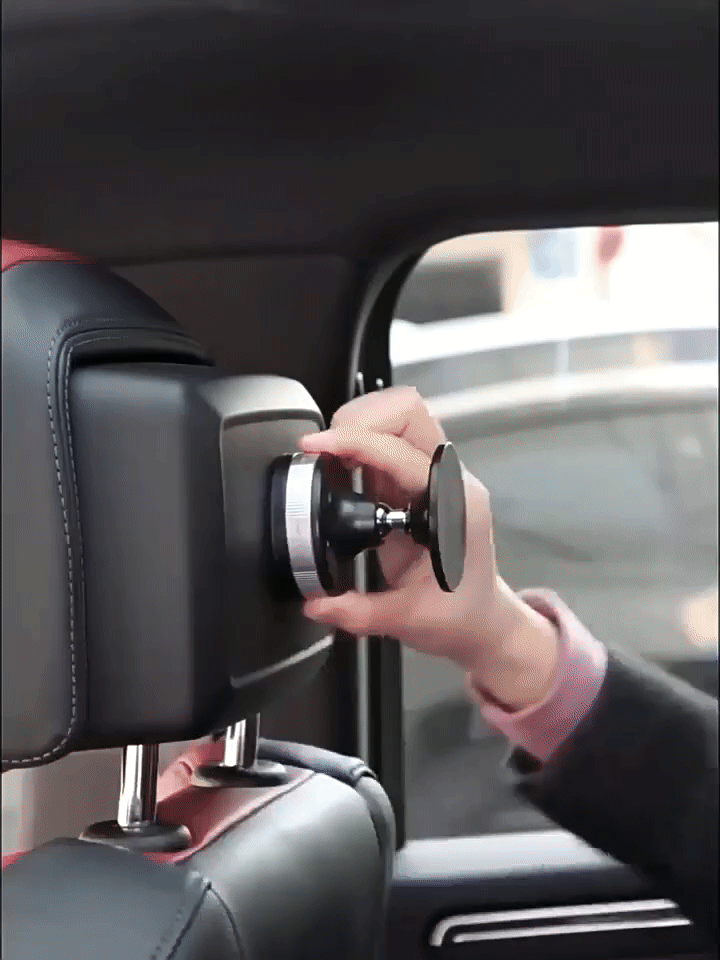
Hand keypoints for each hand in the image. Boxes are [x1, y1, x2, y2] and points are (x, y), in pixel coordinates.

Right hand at [299, 387, 559, 710]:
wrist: (482, 620)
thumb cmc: (462, 614)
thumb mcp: (409, 620)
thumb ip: (359, 612)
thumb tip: (316, 603)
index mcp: (454, 506)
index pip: (402, 452)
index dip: (356, 442)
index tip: (320, 447)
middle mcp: (448, 482)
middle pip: (408, 412)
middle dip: (360, 419)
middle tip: (326, 448)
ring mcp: (433, 478)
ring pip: (398, 419)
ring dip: (359, 427)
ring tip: (329, 455)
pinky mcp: (415, 483)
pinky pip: (387, 444)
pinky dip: (358, 444)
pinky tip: (338, 466)